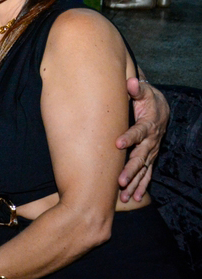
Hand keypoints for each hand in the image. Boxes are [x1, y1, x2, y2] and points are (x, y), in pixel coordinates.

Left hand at [116, 77, 168, 201]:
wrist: (161, 109)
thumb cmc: (147, 99)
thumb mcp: (144, 92)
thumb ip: (137, 88)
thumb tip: (131, 81)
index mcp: (148, 124)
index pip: (138, 132)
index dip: (129, 137)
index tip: (117, 144)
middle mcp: (151, 141)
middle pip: (140, 157)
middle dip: (130, 169)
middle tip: (120, 180)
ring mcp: (151, 151)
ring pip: (143, 170)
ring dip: (134, 183)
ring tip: (125, 195)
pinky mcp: (149, 157)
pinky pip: (147, 174)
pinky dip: (141, 186)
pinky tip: (134, 197)